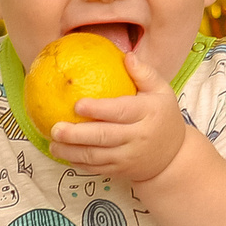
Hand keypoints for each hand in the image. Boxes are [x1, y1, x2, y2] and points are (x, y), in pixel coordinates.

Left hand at [52, 48, 188, 184]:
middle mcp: (137, 137)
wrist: (173, 156)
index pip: (121, 111)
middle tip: (55, 129)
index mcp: (147, 114)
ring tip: (52, 144)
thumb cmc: (163, 116)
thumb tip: (126, 55)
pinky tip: (62, 154)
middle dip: (77, 135)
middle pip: (105, 137)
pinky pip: (96, 168)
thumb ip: (144, 73)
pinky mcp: (120, 170)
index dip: (99, 109)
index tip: (77, 104)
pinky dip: (78, 163)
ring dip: (72, 152)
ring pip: (97, 157)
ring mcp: (128, 157)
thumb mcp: (162, 92)